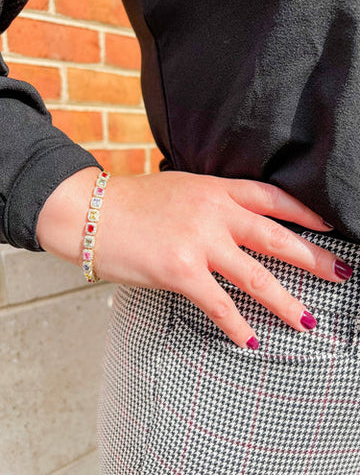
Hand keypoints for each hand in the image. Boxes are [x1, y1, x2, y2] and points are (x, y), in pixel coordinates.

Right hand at [37, 168, 352, 348]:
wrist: (91, 213)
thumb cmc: (133, 203)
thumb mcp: (180, 190)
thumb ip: (211, 203)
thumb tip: (235, 223)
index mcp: (215, 190)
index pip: (272, 197)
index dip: (305, 212)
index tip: (327, 227)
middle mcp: (214, 214)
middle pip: (277, 239)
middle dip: (314, 259)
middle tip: (340, 274)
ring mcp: (199, 243)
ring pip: (255, 276)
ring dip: (287, 302)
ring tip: (309, 320)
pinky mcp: (180, 270)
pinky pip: (219, 304)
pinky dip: (238, 325)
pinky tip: (252, 341)